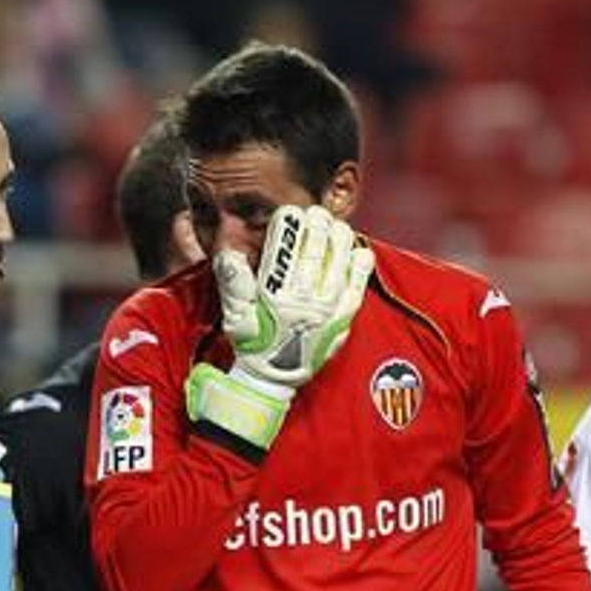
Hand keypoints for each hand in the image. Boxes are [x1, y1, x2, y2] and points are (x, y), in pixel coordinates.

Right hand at [214, 204, 374, 388]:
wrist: (274, 379)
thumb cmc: (253, 343)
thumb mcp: (235, 315)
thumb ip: (234, 284)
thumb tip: (229, 255)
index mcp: (276, 298)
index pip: (283, 253)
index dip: (288, 229)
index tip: (289, 212)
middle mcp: (304, 303)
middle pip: (314, 255)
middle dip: (315, 227)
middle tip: (315, 212)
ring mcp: (326, 313)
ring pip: (338, 267)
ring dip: (340, 241)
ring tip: (337, 225)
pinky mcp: (342, 322)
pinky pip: (356, 291)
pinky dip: (360, 270)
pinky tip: (361, 251)